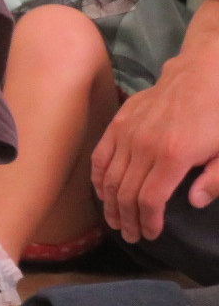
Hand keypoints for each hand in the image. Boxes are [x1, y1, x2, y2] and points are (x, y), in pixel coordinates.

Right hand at [94, 54, 218, 241]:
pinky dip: (98, 178)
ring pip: (110, 178)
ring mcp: (128, 133)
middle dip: (127, 219)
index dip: (148, 221)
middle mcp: (144, 146)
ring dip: (110, 204)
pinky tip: (103, 192)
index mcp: (174, 155)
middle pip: (126, 193)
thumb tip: (193, 201)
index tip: (150, 235)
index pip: (150, 199)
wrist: (204, 71)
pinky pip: (100, 156)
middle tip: (131, 235)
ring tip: (115, 221)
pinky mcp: (119, 122)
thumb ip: (217, 178)